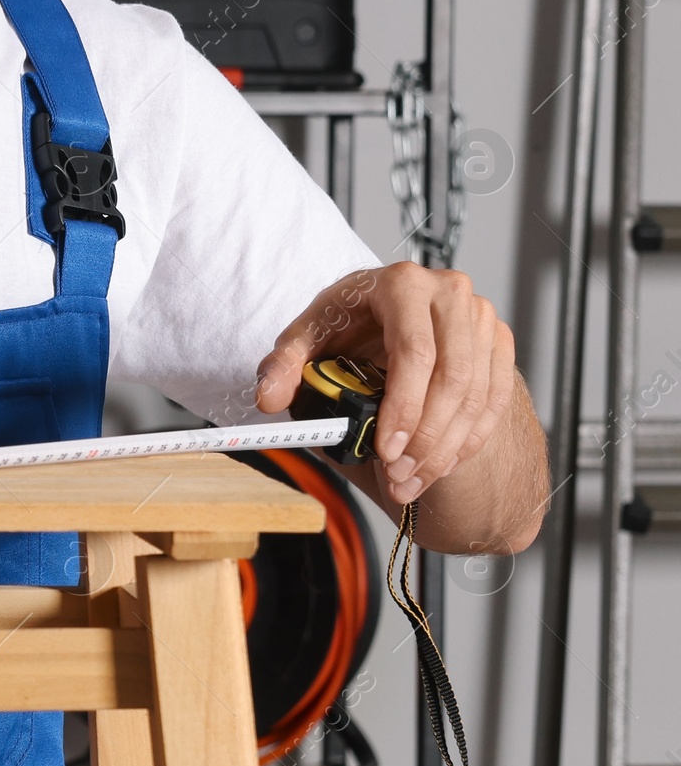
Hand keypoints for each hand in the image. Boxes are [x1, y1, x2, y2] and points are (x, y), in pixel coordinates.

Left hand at [254, 263, 515, 504]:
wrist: (382, 313)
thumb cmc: (344, 322)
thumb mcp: (305, 339)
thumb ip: (282, 367)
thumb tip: (268, 398)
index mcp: (401, 284)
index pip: (414, 350)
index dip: (404, 407)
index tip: (386, 450)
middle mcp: (449, 293)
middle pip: (452, 377)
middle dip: (425, 438)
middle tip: (397, 476)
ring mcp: (479, 317)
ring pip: (476, 395)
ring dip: (445, 448)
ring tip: (410, 481)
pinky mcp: (496, 342)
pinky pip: (493, 400)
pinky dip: (468, 441)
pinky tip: (439, 465)